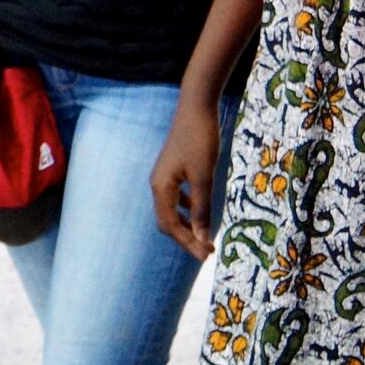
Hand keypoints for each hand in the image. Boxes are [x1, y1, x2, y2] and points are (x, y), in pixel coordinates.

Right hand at [150, 97, 227, 259]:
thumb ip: (202, 209)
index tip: (207, 255)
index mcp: (161, 187)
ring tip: (204, 237)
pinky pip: (175, 198)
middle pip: (166, 222)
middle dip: (186, 238)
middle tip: (207, 251)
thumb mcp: (204, 177)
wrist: (196, 109)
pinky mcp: (171, 170)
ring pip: (170, 211)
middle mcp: (157, 184)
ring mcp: (163, 177)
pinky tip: (198, 210)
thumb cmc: (200, 141)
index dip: (187, 243)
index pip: (169, 226)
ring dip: (186, 226)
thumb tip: (203, 238)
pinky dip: (186, 210)